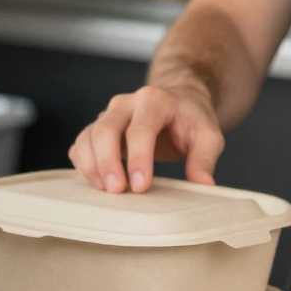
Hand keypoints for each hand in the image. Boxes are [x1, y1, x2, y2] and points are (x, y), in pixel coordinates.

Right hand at [69, 83, 224, 192]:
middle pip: (106, 129)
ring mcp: (109, 114)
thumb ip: (205, 157)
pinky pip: (81, 144)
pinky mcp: (98, 128)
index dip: (138, 159)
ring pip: (88, 136)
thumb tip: (203, 183)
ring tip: (106, 190)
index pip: (140, 129)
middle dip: (107, 162)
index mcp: (154, 100)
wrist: (178, 101)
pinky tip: (97, 182)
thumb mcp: (209, 134)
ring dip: (92, 166)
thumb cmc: (191, 119)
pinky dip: (83, 164)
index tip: (140, 187)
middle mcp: (126, 103)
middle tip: (116, 191)